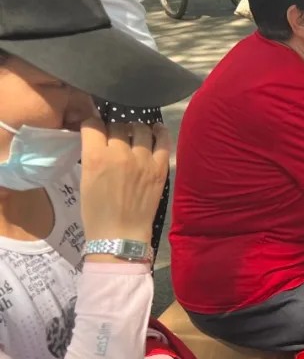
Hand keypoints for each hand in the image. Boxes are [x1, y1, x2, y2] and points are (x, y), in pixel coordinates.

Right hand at [80, 120, 169, 244]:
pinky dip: (160, 132)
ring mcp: (143, 159)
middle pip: (117, 125)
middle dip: (114, 129)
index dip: (93, 124)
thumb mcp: (85, 179)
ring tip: (134, 134)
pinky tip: (156, 130)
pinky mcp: (160, 167)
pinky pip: (163, 140)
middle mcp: (120, 153)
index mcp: (96, 157)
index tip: (95, 130)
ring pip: (140, 128)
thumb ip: (93, 156)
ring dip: (135, 129)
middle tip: (115, 138)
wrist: (120, 234)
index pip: (93, 125)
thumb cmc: (97, 211)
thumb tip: (101, 140)